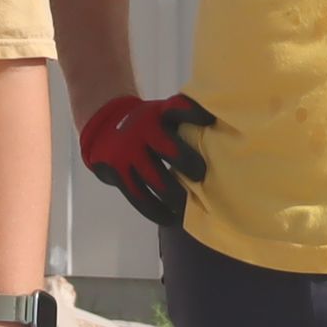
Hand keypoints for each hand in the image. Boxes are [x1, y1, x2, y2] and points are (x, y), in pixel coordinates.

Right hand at [77, 93, 215, 224]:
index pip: (178, 109)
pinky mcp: (117, 170)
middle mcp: (141, 129)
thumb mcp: (161, 114)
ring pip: (155, 179)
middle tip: (202, 176)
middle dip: (188, 164)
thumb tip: (223, 134)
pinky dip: (155, 210)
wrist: (104, 126)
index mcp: (157, 113)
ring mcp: (127, 150)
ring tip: (188, 207)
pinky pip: (138, 196)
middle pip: (169, 149)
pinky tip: (168, 217)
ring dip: (174, 195)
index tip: (209, 120)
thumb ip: (184, 122)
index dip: (194, 113)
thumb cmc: (147, 125)